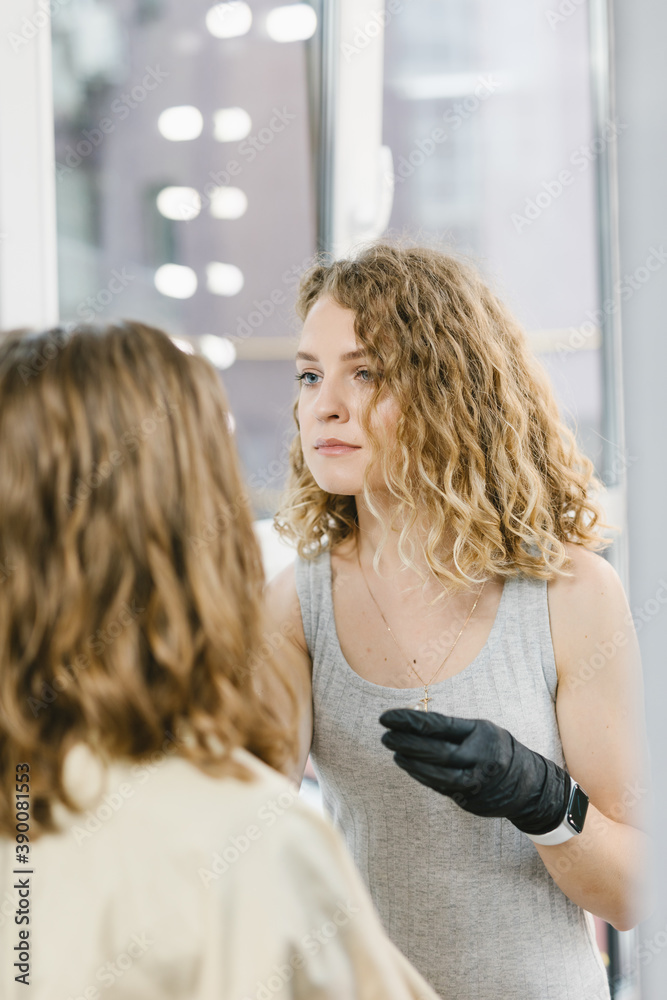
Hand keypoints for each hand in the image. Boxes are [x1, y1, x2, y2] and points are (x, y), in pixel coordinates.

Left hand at [379, 708, 570, 834]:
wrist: (530, 785)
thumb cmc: (497, 748)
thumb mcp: (482, 730)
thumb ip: (452, 728)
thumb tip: (413, 723)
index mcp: (480, 734)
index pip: (438, 725)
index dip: (409, 721)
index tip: (387, 717)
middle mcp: (479, 758)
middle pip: (435, 751)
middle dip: (406, 742)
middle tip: (385, 734)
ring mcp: (475, 781)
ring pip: (435, 773)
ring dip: (410, 762)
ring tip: (393, 750)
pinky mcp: (470, 799)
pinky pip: (439, 786)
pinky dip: (421, 775)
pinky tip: (407, 765)